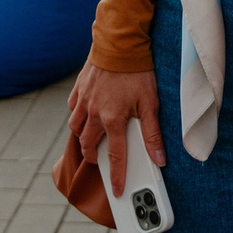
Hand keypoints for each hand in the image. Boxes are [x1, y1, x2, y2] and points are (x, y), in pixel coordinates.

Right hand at [67, 62, 165, 193]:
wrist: (120, 42)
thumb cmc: (137, 72)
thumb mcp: (151, 104)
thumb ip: (152, 134)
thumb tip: (159, 158)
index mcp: (113, 120)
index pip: (115, 156)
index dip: (117, 176)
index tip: (118, 190)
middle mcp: (94, 113)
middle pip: (87, 145)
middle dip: (93, 157)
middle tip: (100, 161)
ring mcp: (84, 100)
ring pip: (75, 127)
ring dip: (83, 137)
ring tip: (91, 140)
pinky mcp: (79, 87)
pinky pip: (73, 107)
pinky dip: (77, 115)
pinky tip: (85, 114)